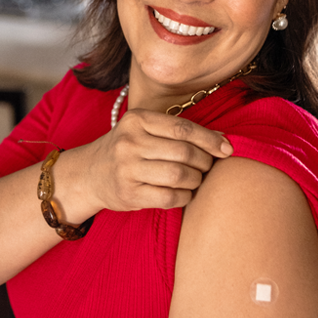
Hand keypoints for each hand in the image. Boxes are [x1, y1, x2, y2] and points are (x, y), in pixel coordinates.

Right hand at [82, 109, 233, 212]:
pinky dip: (184, 196)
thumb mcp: (145, 130)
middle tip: (208, 166)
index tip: (227, 148)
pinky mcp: (128, 194)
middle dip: (205, 162)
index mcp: (137, 120)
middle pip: (184, 153)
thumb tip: (223, 139)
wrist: (90, 173)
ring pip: (179, 175)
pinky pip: (169, 197)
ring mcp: (127, 169)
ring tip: (195, 179)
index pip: (183, 129)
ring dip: (196, 180)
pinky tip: (184, 193)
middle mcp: (129, 142)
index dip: (210, 139)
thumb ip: (178, 132)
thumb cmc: (127, 149)